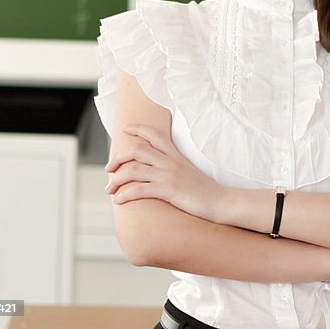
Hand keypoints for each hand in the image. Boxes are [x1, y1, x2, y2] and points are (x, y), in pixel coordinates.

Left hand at [105, 124, 224, 221]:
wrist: (220, 201)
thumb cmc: (205, 191)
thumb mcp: (189, 172)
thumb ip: (174, 167)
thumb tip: (158, 170)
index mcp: (176, 156)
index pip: (155, 134)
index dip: (138, 128)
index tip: (125, 129)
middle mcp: (171, 162)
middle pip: (137, 150)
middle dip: (118, 158)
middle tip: (109, 169)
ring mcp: (169, 175)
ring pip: (133, 170)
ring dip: (116, 179)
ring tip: (109, 189)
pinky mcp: (168, 190)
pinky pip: (139, 189)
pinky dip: (125, 194)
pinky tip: (119, 200)